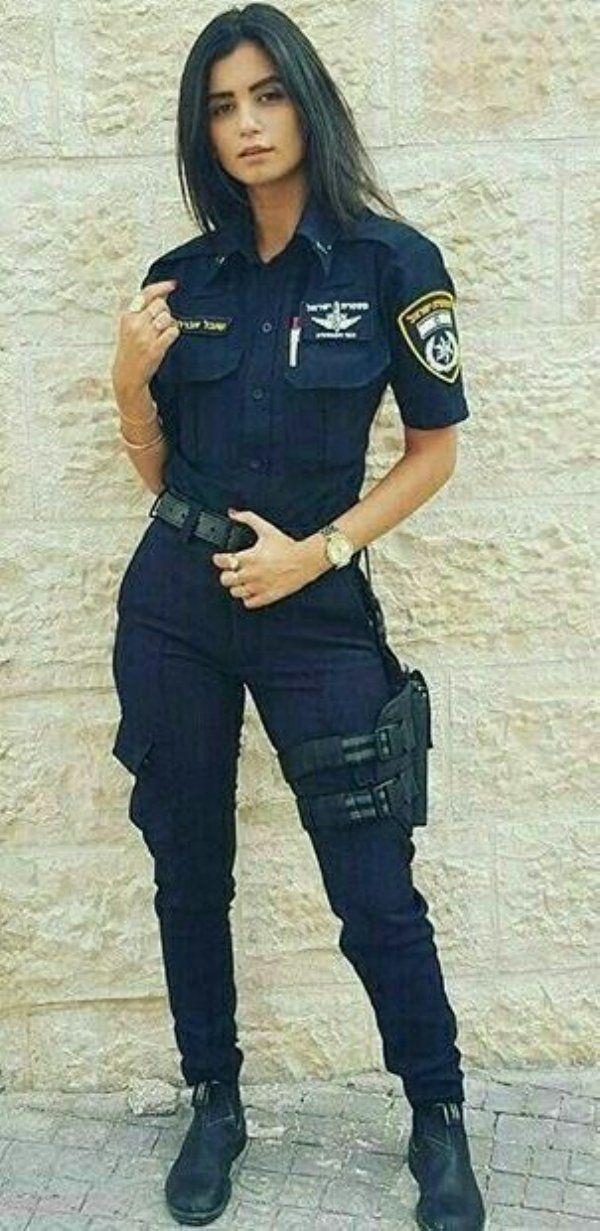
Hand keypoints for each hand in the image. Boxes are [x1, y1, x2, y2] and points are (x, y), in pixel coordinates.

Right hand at [111, 279, 180, 404]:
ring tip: (163, 333)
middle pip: (160, 305)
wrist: (127, 374)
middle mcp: (135, 325)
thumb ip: (143, 311)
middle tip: (162, 322)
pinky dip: (173, 334)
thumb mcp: (130, 327)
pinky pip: (173, 332)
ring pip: (168, 318)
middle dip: (166, 311)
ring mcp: (145, 337)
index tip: (173, 284)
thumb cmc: (131, 350)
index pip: (146, 294)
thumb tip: (163, 294)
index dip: (161, 287)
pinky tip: (167, 339)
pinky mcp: (156, 349)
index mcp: (127, 317)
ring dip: (170, 324)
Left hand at [212, 509, 325, 608]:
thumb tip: (233, 514)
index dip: (218, 559)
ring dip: (236, 586)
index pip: (222, 562)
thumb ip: (248, 518)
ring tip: (242, 581)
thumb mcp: (266, 529)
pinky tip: (252, 590)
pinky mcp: (267, 597)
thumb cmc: (287, 546)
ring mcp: (258, 587)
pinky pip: (248, 603)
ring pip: (235, 593)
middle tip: (232, 571)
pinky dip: (248, 598)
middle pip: (225, 580)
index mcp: (249, 557)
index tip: (220, 558)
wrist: (306, 560)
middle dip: (226, 574)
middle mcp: (251, 574)